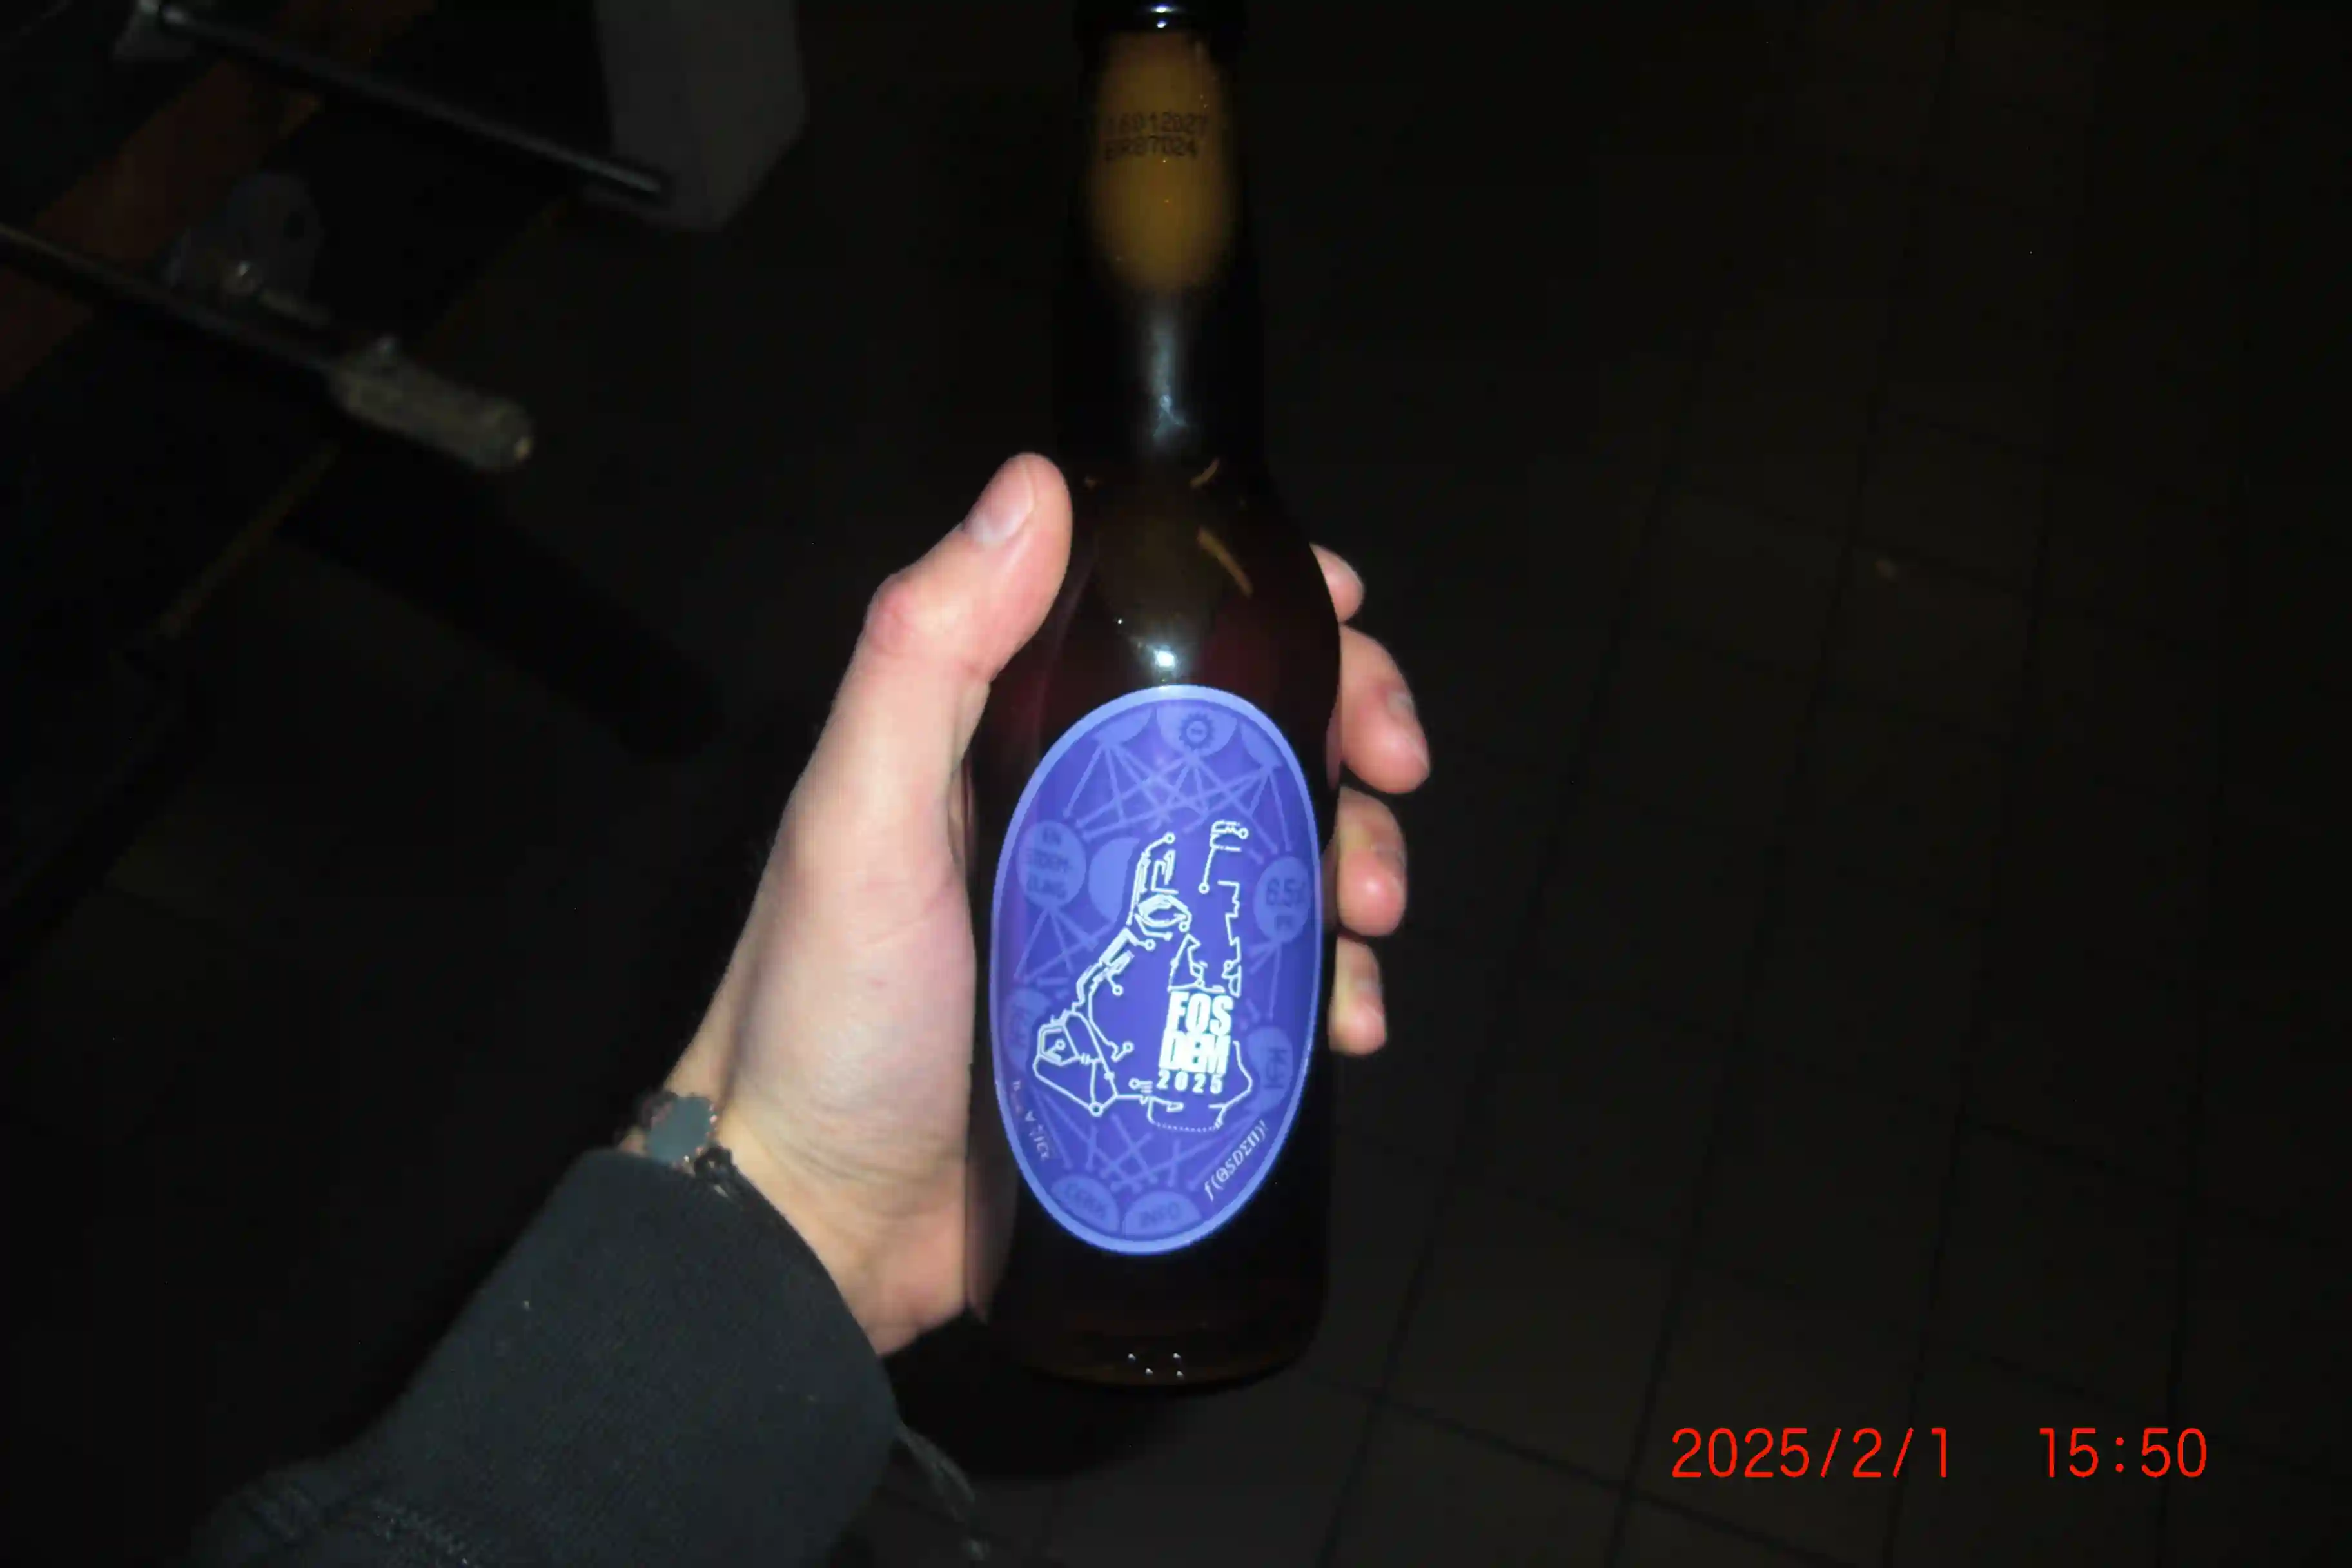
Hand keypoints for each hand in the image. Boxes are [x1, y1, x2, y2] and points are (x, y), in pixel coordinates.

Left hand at [658, 454, 1430, 1352]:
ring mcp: (1134, 930)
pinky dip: (1335, 990)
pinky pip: (1279, 984)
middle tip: (1397, 780)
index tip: (1347, 613)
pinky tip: (1349, 1026)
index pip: (1162, 631)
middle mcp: (1084, 819)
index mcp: (1013, 741)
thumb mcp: (858, 819)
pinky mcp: (1164, 1031)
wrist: (818, 1229)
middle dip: (1353, 738)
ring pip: (1288, 856)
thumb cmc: (828, 1012)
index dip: (1269, 610)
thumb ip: (927, 652)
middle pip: (1256, 738)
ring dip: (1362, 864)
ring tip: (1369, 923)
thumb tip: (1041, 484)